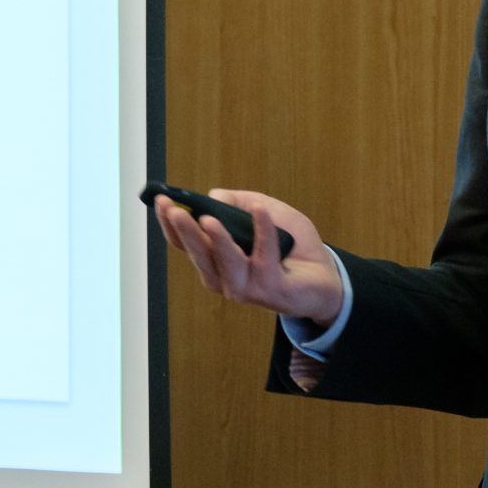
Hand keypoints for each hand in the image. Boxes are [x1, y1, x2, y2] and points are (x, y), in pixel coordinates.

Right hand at [153, 189, 342, 326]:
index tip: (162, 201)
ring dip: (216, 240)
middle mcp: (225, 278)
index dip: (170, 225)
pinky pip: (265, 258)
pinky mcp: (271, 291)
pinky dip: (263, 233)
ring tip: (208, 219)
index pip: (185, 245)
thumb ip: (239, 203)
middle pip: (198, 255)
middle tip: (174, 210)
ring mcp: (247, 288)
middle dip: (185, 232)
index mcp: (216, 261)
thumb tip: (213, 196)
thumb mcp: (264, 211)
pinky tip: (261, 211)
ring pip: (225, 264)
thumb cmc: (292, 246)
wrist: (326, 276)